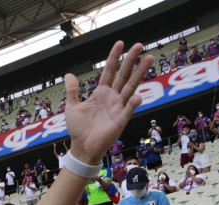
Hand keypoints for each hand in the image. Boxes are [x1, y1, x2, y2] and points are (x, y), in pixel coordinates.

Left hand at [66, 42, 152, 164]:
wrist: (82, 147)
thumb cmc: (78, 129)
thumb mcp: (72, 107)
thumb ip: (72, 91)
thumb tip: (69, 74)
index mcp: (101, 93)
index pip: (110, 71)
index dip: (114, 57)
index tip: (120, 43)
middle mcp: (112, 97)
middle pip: (124, 75)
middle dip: (131, 60)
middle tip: (139, 45)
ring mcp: (118, 107)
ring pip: (131, 87)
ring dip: (140, 73)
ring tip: (149, 58)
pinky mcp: (121, 120)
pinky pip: (129, 109)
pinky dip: (133, 103)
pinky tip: (136, 96)